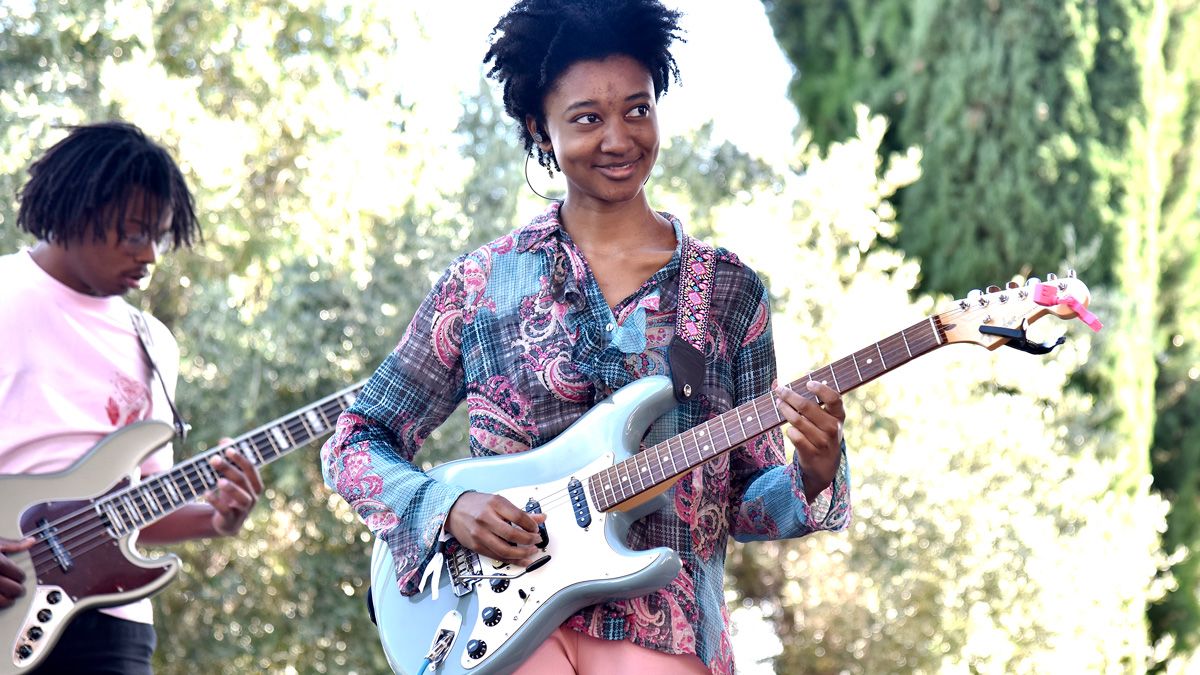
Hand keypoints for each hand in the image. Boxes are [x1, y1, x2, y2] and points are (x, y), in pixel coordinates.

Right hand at [0, 537, 33, 608]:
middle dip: (17, 589)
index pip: (17, 575)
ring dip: (8, 601)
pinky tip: (0, 601)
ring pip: (1, 601)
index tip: (21, 577)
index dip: (21, 577)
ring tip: (10, 597)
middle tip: (18, 589)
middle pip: (12, 589)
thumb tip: (30, 541)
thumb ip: (12, 544)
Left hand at [206, 439, 263, 536]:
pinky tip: (206, 493)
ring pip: (241, 497)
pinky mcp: (232, 519)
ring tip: (218, 480)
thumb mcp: (230, 476)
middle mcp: (252, 495)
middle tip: (213, 459)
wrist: (226, 521)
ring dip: (230, 488)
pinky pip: (226, 510)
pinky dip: (216, 501)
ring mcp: (244, 509)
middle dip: (229, 468)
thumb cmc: (230, 494)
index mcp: (255, 483)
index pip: (251, 468)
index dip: (240, 458)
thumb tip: (225, 440)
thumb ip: (229, 459)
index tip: (226, 449)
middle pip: (243, 479)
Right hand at [445, 492, 545, 565]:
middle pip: (513, 535)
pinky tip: (521, 560)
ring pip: (505, 550)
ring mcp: (480, 534)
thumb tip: (540, 518)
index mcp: (494, 504)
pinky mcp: (476, 546)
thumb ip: (521, 512)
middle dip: (529, 540)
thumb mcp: (499, 502)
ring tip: (531, 552)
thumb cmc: (476, 504)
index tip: (536, 529)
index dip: (531, 525)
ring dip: (522, 554)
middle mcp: (486, 519)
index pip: (519, 517)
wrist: (452, 509)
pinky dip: (512, 561)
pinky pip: (497, 557)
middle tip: (537, 541)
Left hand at [775, 380, 845, 501]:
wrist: (825, 467)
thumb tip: (776, 382)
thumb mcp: (823, 418)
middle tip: (779, 390)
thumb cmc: (821, 434)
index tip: (807, 383)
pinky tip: (790, 428)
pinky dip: (790, 430)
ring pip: (797, 420)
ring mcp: (823, 442)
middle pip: (806, 406)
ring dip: (785, 410)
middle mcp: (833, 428)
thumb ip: (805, 399)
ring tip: (779, 404)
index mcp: (838, 416)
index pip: (834, 398)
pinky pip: (794, 435)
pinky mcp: (811, 453)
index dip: (821, 389)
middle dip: (789, 396)